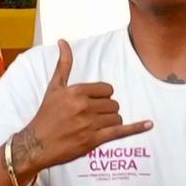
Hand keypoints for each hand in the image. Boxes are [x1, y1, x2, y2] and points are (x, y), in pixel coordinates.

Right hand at [14, 43, 150, 175]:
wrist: (36, 144)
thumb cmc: (45, 116)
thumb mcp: (53, 88)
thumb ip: (63, 64)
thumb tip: (63, 41)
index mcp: (77, 92)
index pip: (107, 89)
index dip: (103, 97)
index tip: (93, 103)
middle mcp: (84, 107)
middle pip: (113, 104)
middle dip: (106, 110)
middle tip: (92, 117)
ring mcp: (90, 124)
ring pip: (116, 117)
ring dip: (111, 121)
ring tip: (97, 126)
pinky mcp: (94, 140)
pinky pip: (121, 131)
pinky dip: (137, 128)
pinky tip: (149, 124)